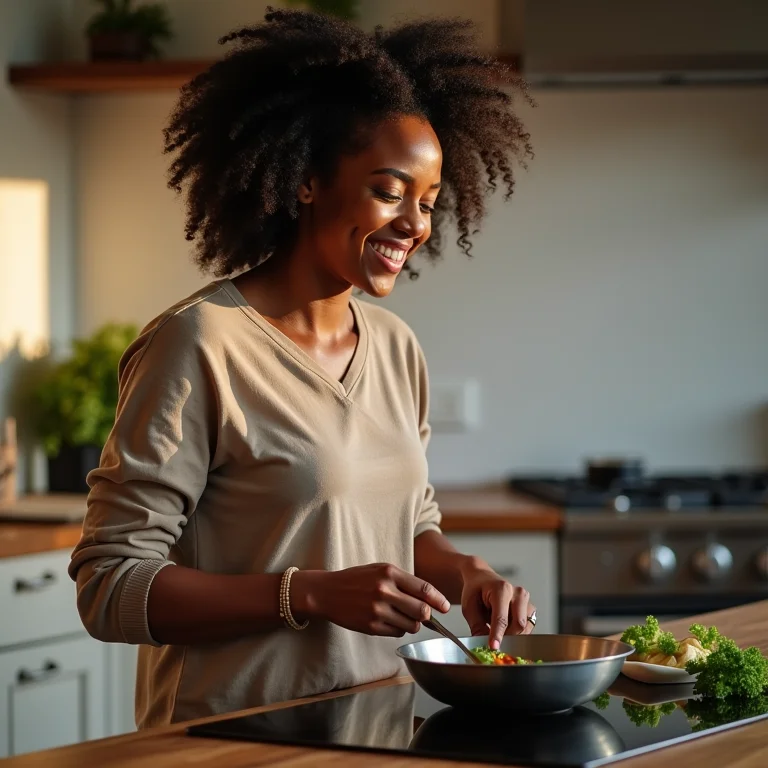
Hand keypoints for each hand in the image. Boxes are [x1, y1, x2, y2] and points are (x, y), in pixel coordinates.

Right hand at [293, 564, 450, 637]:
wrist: (327, 592)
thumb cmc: (357, 579)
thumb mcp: (381, 570)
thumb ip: (404, 582)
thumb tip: (429, 599)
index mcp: (389, 573)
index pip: (424, 589)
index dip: (439, 600)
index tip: (446, 607)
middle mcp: (384, 591)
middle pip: (422, 611)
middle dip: (426, 615)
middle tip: (423, 614)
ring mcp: (377, 610)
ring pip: (411, 625)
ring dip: (412, 623)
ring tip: (401, 615)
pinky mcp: (371, 626)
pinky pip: (397, 632)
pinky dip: (398, 629)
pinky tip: (388, 620)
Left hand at [459, 561, 534, 648]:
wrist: (482, 578)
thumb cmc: (476, 590)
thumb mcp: (469, 606)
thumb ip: (476, 625)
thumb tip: (483, 642)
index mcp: (501, 589)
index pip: (501, 617)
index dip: (497, 634)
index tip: (494, 647)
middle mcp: (517, 593)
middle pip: (518, 624)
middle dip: (507, 637)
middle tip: (494, 643)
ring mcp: (526, 600)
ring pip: (525, 627)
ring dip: (512, 635)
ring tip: (497, 630)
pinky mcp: (530, 608)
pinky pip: (528, 626)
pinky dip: (517, 633)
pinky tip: (506, 628)